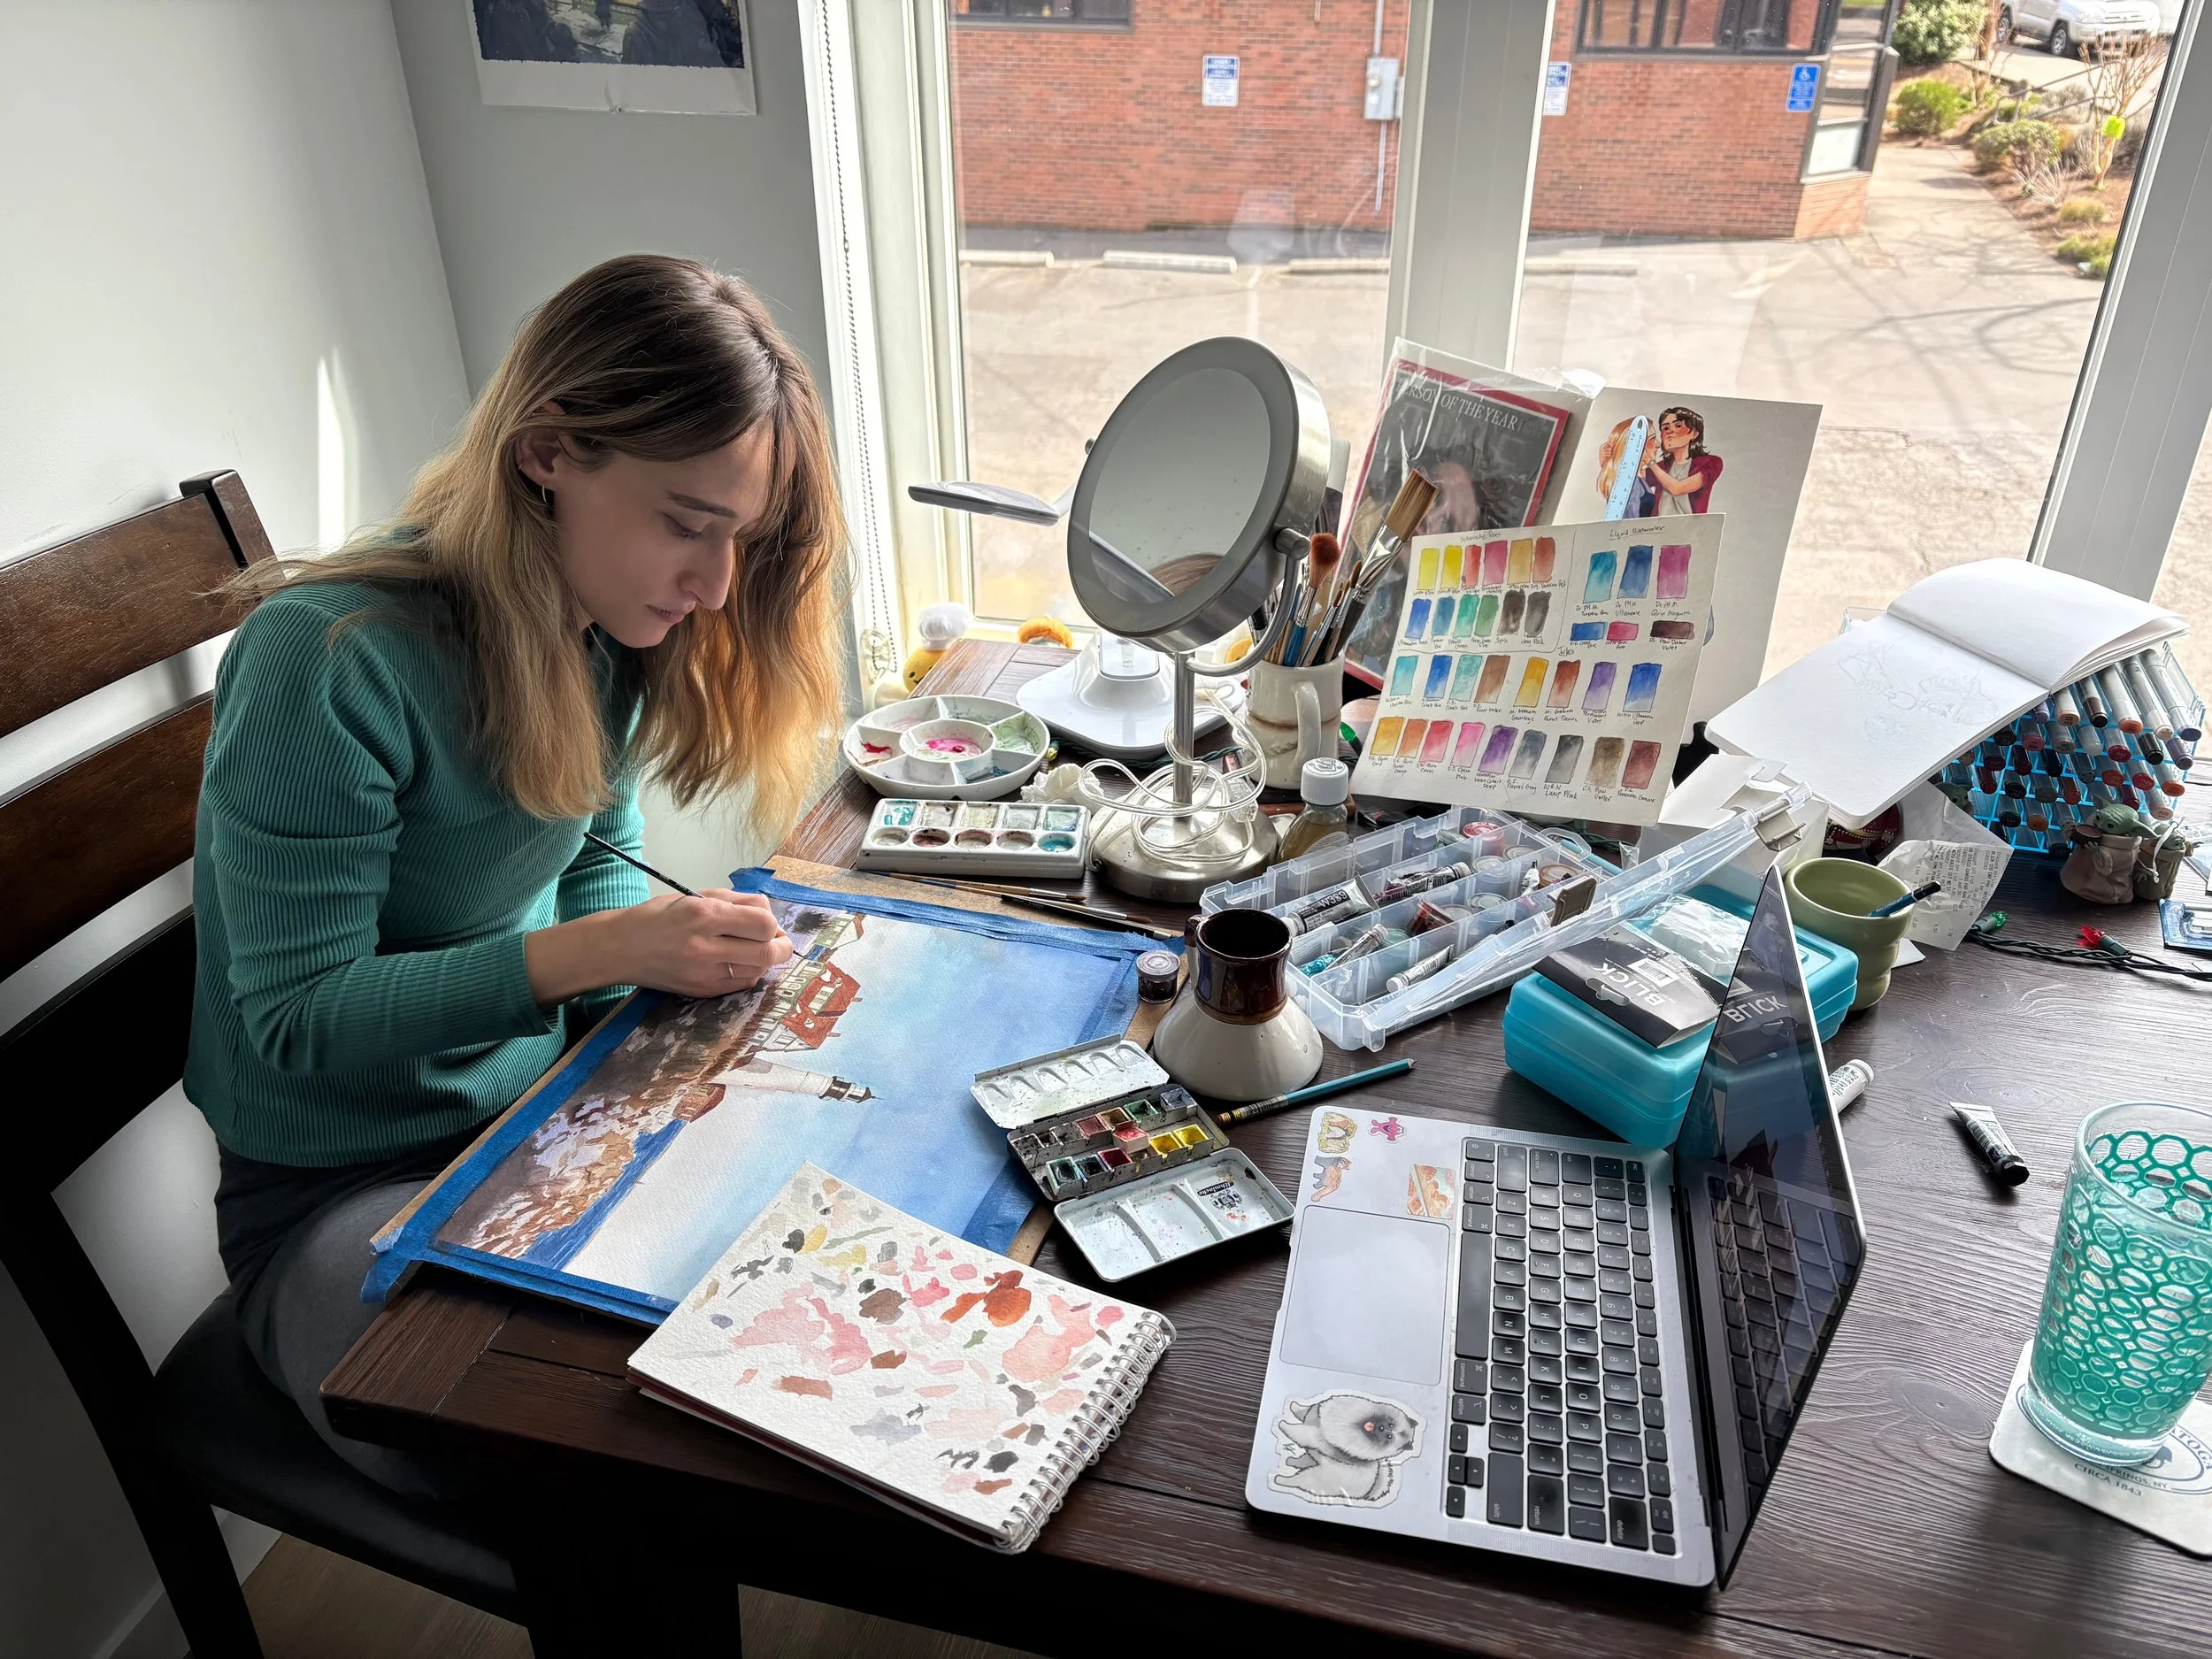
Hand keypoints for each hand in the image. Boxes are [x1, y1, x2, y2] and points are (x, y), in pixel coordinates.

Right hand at [526, 890, 791, 1005]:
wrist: (620, 949)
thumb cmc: (658, 917)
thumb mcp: (694, 896)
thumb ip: (734, 901)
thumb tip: (768, 911)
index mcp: (704, 914)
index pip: (762, 923)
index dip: (773, 923)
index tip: (768, 921)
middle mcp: (706, 945)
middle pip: (768, 952)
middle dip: (780, 945)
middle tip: (775, 939)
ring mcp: (704, 973)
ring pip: (759, 971)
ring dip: (765, 960)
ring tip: (754, 949)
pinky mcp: (702, 991)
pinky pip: (742, 984)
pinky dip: (749, 973)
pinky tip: (739, 963)